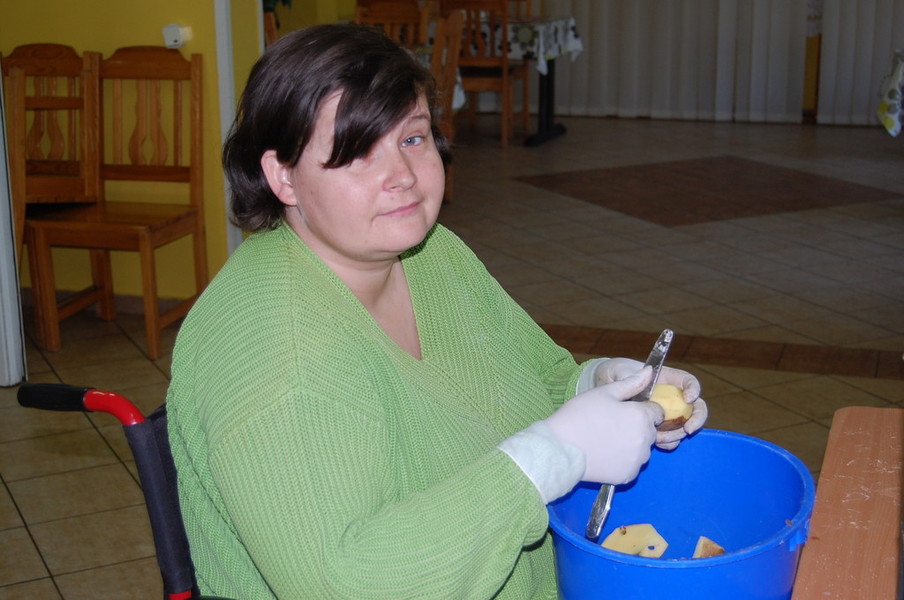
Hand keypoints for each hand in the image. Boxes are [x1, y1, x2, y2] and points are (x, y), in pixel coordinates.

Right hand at [544, 367, 661, 484]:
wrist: (560, 448)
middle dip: (636, 427)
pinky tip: (604, 455)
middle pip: (650, 431)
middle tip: (611, 426)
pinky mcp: (628, 476)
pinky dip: (622, 462)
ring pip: (641, 450)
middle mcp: (645, 439)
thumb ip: (631, 383)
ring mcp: (637, 460)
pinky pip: (631, 466)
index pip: (657, 412)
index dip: (641, 410)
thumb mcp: (604, 392)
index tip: (624, 412)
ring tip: (606, 441)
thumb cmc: (579, 415)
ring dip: (631, 445)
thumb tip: (650, 372)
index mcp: (641, 416)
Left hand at [593, 357, 707, 449]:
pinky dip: (667, 442)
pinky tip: (656, 443)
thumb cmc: (616, 374)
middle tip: (688, 429)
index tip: (688, 398)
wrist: (604, 389)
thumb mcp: (622, 371)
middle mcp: (671, 396)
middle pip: (695, 407)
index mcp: (667, 379)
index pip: (688, 382)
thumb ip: (632, 375)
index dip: (693, 389)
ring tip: (663, 438)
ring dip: (679, 434)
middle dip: (697, 419)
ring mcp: (666, 412)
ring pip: (684, 424)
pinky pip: (670, 436)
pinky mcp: (657, 426)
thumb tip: (647, 373)